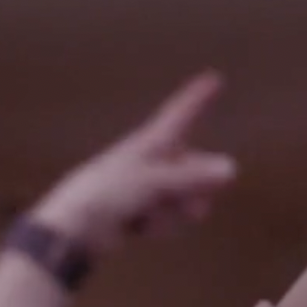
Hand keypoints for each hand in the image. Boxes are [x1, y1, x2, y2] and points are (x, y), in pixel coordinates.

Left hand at [27, 72, 238, 258]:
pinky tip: (138, 228)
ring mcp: (145, 186)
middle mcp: (150, 160)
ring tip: (149, 217)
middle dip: (194, 188)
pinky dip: (158, 224)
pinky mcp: (138, 210)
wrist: (75, 227)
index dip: (198, 98)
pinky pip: (166, 216)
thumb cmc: (109, 193)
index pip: (180, 114)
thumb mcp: (155, 182)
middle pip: (190, 166)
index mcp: (150, 143)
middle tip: (195, 207)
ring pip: (181, 196)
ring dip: (173, 212)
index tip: (214, 77)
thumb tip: (231, 169)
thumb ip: (192, 177)